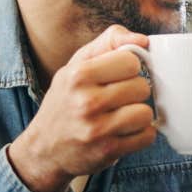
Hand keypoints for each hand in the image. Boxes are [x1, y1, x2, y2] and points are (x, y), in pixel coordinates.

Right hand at [8, 25, 157, 191]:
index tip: (118, 77)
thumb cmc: (66, 101)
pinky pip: (147, 136)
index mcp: (78, 75)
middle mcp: (86, 101)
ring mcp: (97, 129)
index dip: (129, 68)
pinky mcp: (109, 151)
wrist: (44, 149)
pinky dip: (140, 135)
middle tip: (117, 99)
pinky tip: (123, 132)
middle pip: (142, 87)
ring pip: (146, 113)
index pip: (131, 61)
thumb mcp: (76, 65)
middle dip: (134, 93)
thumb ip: (109, 43)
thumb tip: (143, 41)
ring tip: (121, 116)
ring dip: (138, 115)